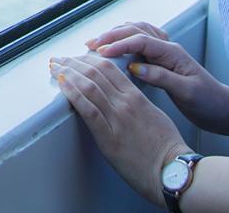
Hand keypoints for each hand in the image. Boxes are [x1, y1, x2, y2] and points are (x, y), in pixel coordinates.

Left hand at [50, 51, 188, 207]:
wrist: (174, 171)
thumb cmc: (167, 149)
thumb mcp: (153, 116)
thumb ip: (136, 103)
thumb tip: (122, 99)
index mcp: (136, 97)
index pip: (108, 68)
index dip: (89, 59)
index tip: (76, 57)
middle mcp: (125, 103)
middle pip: (95, 72)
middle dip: (73, 62)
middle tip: (59, 58)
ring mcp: (117, 118)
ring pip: (88, 85)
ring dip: (67, 73)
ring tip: (54, 67)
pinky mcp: (109, 136)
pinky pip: (87, 108)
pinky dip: (72, 93)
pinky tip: (61, 83)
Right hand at [90, 22, 228, 137]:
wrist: (223, 109)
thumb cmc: (209, 102)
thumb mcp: (186, 92)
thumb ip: (161, 77)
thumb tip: (135, 67)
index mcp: (173, 53)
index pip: (140, 41)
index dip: (118, 44)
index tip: (99, 52)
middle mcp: (168, 48)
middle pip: (135, 30)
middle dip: (111, 35)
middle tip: (89, 45)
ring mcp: (166, 52)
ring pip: (136, 32)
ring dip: (116, 35)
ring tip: (96, 43)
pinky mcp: (163, 60)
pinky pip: (140, 42)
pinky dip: (125, 40)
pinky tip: (115, 47)